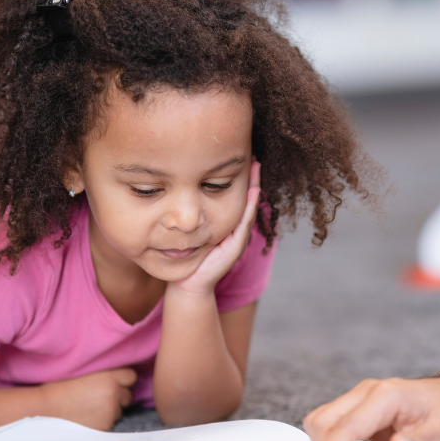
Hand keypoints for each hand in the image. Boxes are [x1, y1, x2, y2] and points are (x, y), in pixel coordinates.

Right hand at [40, 368, 136, 430]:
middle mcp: (114, 394)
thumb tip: (117, 376)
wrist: (45, 410)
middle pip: (128, 395)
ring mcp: (110, 412)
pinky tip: (88, 417)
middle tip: (99, 396)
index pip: (131, 376)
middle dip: (118, 396)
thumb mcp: (85, 372)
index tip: (113, 381)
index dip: (122, 379)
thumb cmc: (60, 388)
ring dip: (110, 409)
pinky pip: (111, 423)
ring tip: (90, 408)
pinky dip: (103, 421)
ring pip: (119, 410)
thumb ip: (105, 374)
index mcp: (109, 377)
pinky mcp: (105, 427)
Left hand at [171, 161, 260, 295]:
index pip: (234, 196)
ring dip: (254, 187)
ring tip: (256, 167)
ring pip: (248, 208)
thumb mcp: (190, 232)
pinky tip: (253, 192)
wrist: (189, 284)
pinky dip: (249, 207)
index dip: (239, 178)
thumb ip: (194, 216)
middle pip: (246, 199)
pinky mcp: (235, 246)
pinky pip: (244, 223)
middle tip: (254, 156)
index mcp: (224, 224)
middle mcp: (234, 229)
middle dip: (251, 178)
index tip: (241, 157)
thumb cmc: (187, 258)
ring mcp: (237, 237)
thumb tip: (183, 189)